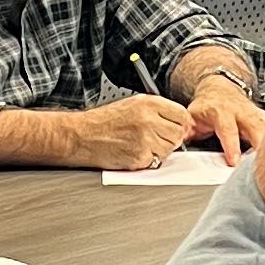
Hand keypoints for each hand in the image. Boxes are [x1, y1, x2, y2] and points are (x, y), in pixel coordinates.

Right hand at [77, 93, 194, 169]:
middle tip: (156, 138)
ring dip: (160, 150)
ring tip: (141, 144)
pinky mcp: (139, 157)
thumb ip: (157, 111)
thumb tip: (179, 121)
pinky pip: (156, 161)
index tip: (175, 128)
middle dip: (171, 138)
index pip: (182, 115)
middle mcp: (148, 120)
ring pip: (170, 149)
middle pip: (179, 133)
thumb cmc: (104, 121)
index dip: (180, 123)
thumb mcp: (133, 104)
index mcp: (149, 103)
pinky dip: (147, 160)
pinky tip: (133, 151)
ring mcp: (144, 140)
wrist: (81, 135)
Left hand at [180, 72, 264, 161]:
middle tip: (262, 165)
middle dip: (260, 146)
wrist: (219, 88)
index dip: (232, 146)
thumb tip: (174, 147)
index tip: (234, 162)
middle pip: (256, 128)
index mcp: (221, 112)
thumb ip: (185, 133)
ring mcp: (254, 114)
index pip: (228, 130)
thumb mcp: (192, 117)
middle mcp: (240, 112)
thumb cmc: (207, 107)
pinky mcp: (264, 118)